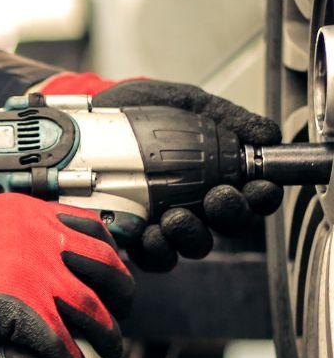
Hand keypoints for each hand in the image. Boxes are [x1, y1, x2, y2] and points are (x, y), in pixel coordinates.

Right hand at [0, 190, 134, 357]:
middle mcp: (44, 243)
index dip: (111, 256)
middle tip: (120, 311)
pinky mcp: (22, 313)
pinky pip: (62, 341)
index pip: (95, 231)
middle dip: (122, 296)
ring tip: (109, 348)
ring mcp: (37, 278)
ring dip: (107, 334)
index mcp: (35, 216)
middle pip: (107, 271)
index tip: (112, 270)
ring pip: (93, 311)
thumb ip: (15, 229)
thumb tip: (25, 248)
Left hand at [41, 73, 283, 270]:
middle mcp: (196, 204)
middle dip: (229, 215)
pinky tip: (147, 233)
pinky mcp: (132, 236)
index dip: (262, 196)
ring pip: (192, 245)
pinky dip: (154, 250)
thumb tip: (268, 133)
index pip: (253, 194)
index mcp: (217, 175)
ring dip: (190, 236)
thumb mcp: (185, 102)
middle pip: (228, 226)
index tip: (258, 187)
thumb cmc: (141, 111)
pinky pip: (151, 255)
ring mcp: (165, 223)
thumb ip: (225, 116)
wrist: (88, 116)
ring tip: (174, 218)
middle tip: (217, 197)